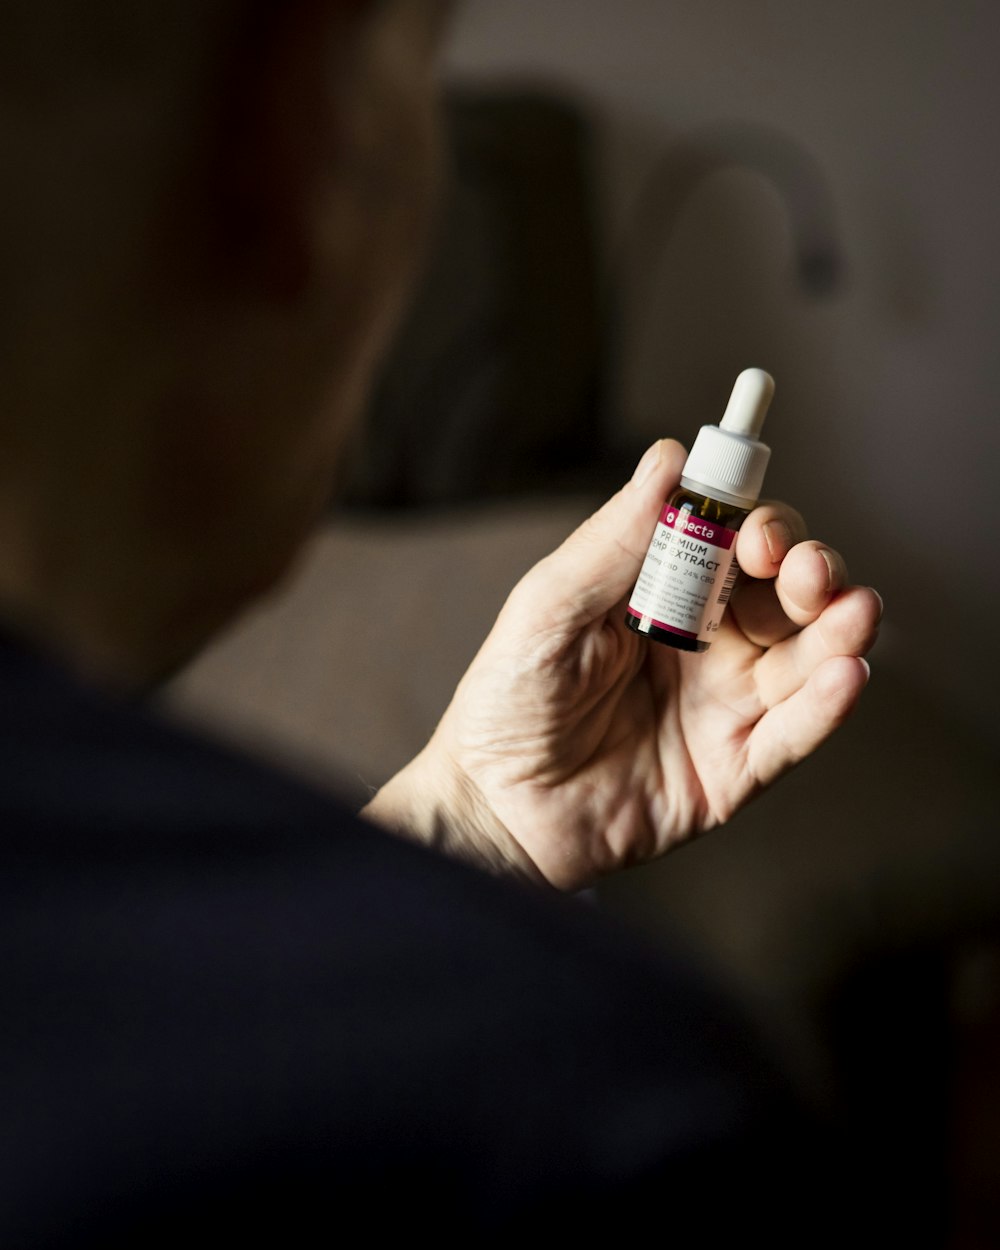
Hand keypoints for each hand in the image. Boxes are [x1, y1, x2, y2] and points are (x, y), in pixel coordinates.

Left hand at [362, 440, 881, 891]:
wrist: (495, 807)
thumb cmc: (508, 700)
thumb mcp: (549, 609)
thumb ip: (612, 541)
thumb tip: (668, 458)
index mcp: (663, 594)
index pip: (734, 540)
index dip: (758, 524)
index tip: (757, 525)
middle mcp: (706, 643)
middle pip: (785, 592)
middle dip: (809, 571)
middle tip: (804, 570)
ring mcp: (726, 704)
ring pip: (806, 656)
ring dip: (839, 628)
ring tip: (852, 612)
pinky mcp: (735, 768)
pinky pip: (792, 734)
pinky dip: (825, 706)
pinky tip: (844, 675)